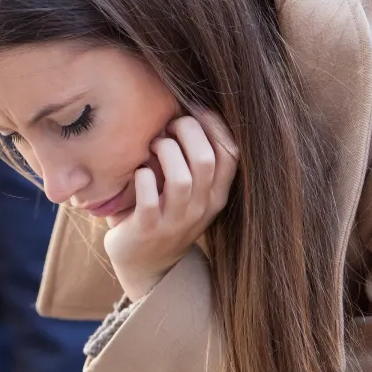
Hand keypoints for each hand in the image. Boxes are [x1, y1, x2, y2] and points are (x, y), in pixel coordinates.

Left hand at [103, 112, 237, 300]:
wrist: (147, 264)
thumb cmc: (165, 211)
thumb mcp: (191, 189)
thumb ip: (195, 158)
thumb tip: (187, 107)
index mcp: (217, 194)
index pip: (232, 154)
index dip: (216, 125)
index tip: (195, 107)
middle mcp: (202, 207)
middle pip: (207, 159)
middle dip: (187, 132)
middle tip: (168, 125)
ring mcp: (176, 221)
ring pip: (181, 179)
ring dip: (165, 152)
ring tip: (153, 145)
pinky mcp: (148, 230)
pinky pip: (149, 199)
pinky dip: (143, 179)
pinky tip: (139, 171)